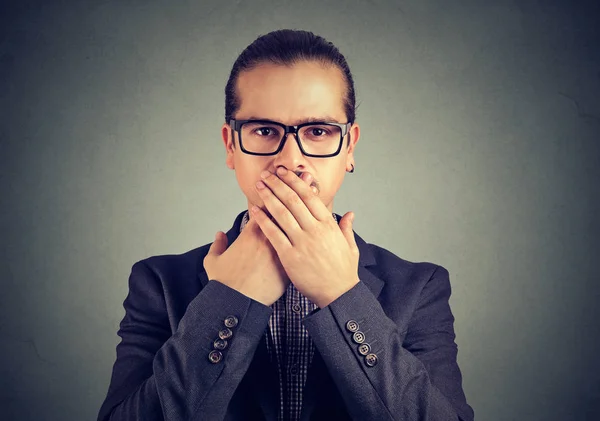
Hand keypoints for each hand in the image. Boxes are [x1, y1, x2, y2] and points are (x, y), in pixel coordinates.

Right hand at [203, 172, 314, 305]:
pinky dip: (311, 234)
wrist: (237, 304)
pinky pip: (303, 247)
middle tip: (307, 176)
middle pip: (288, 210)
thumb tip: (219, 234)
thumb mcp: (214, 262)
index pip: (266, 208)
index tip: (281, 180)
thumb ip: (217, 246)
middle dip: (298, 191)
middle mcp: (269, 239)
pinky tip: (319, 225)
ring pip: (300, 226)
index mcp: (251, 235)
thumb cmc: (225, 283)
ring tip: (317, 193)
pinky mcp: (289, 265)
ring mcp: (281, 252)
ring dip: (309, 208)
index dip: (275, 193)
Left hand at [251, 167, 359, 307]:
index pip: (309, 196)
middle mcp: (315, 230)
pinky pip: (273, 234)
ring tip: (259, 186)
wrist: (338, 295)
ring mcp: (302, 242)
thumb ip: (346, 228)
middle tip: (267, 174)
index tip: (285, 173)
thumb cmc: (343, 272)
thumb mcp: (350, 247)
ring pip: (282, 213)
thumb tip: (349, 214)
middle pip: (293, 200)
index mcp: (328, 225)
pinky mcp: (290, 256)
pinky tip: (255, 211)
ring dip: (269, 197)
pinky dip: (263, 220)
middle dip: (278, 184)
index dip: (295, 182)